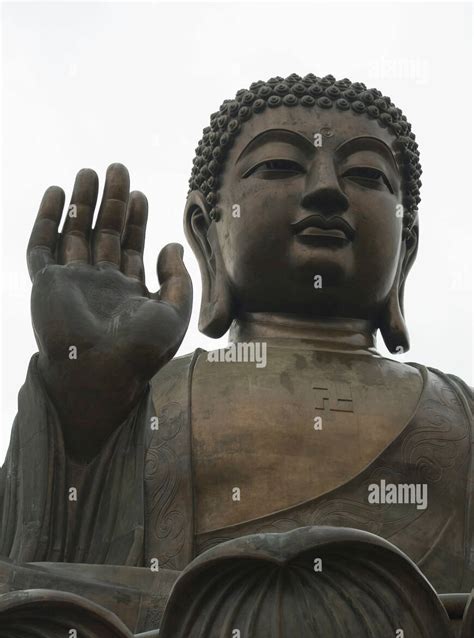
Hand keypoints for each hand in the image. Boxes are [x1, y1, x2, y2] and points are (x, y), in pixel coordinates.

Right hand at [28, 163, 192, 459]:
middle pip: (104, 233)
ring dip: (82, 202)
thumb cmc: (142, 352)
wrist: (101, 374)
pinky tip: (57, 193)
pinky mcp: (46, 284)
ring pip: (75, 232)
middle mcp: (99, 284)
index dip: (136, 220)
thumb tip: (172, 245)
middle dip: (111, 201)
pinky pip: (42, 246)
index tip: (140, 194)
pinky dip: (47, 219)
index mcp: (129, 292)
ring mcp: (71, 282)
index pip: (131, 246)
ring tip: (89, 172)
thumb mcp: (175, 313)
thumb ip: (178, 279)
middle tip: (117, 168)